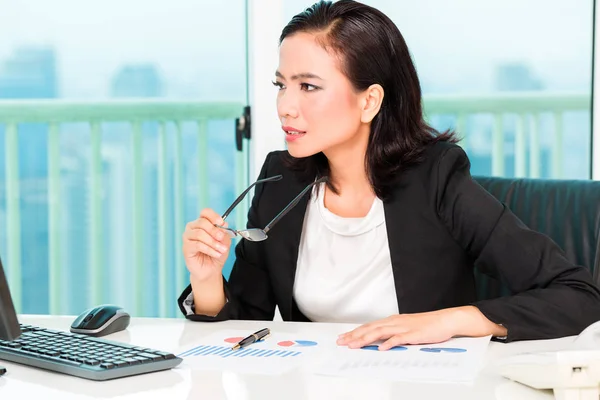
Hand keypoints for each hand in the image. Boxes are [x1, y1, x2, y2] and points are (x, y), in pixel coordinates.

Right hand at [182, 208, 231, 281]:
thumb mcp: (224, 242)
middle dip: (214, 231)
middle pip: (202, 222)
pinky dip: (209, 249)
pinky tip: (216, 254)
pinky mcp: (186, 247)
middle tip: (222, 238)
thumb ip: (224, 232)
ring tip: (221, 250)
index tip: (221, 223)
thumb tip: (224, 223)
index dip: (213, 216)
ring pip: (200, 234)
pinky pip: (198, 244)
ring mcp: (188, 237)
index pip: (205, 212)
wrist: (211, 269)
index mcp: (202, 223)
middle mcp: (193, 227)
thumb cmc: (216, 253)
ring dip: (213, 242)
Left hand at [336, 306, 505, 350]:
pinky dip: (389, 343)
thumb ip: (394, 333)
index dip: (355, 332)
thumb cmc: (428, 325)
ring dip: (365, 339)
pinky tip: (381, 348)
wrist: (446, 319)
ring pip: (380, 332)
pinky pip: (399, 339)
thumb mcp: (407, 328)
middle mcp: (395, 322)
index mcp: (393, 321)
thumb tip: (380, 341)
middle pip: (370, 329)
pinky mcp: (414, 334)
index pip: (369, 326)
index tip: (343, 338)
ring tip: (354, 345)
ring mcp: (404, 327)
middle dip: (354, 336)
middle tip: (341, 342)